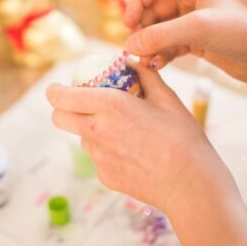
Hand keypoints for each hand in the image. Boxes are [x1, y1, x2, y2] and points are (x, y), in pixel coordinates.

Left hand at [46, 61, 246, 245]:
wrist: (191, 184)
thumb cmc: (183, 138)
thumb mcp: (167, 98)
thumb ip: (144, 75)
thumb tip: (131, 60)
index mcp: (111, 105)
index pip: (62, 96)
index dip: (55, 90)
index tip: (58, 88)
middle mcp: (97, 131)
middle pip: (59, 118)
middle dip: (63, 109)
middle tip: (82, 105)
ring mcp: (99, 157)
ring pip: (81, 137)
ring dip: (92, 130)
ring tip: (126, 132)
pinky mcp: (104, 176)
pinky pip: (98, 157)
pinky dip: (108, 151)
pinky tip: (135, 153)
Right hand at [124, 0, 246, 82]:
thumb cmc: (243, 32)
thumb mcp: (199, 29)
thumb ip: (161, 35)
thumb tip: (130, 44)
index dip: (135, 3)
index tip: (128, 26)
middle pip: (151, 9)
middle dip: (141, 28)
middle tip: (135, 48)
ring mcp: (193, 19)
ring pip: (158, 28)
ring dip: (149, 44)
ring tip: (146, 61)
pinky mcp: (196, 40)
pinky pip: (168, 44)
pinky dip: (160, 53)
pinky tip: (157, 64)